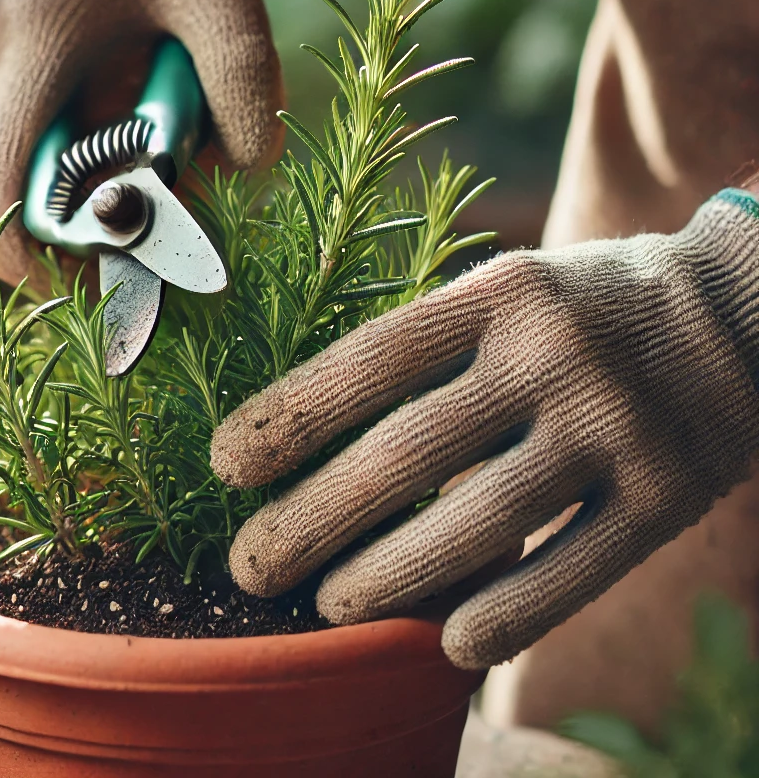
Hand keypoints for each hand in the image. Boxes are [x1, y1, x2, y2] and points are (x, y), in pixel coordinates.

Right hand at [0, 0, 282, 283]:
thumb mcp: (232, 2)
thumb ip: (247, 93)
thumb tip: (238, 179)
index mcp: (34, 25)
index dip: (23, 253)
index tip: (69, 292)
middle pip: (1, 173)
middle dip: (60, 211)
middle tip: (135, 209)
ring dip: (57, 169)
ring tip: (125, 134)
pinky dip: (44, 136)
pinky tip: (94, 101)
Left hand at [211, 192, 758, 668]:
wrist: (741, 308)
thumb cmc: (585, 303)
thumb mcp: (509, 287)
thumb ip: (434, 343)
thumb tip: (316, 423)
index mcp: (502, 292)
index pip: (373, 358)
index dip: (289, 414)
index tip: (222, 465)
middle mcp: (555, 355)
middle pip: (410, 452)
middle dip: (311, 517)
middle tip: (246, 565)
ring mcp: (618, 427)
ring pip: (481, 523)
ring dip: (386, 575)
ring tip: (322, 605)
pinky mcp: (669, 494)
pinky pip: (574, 571)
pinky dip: (505, 615)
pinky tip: (445, 643)